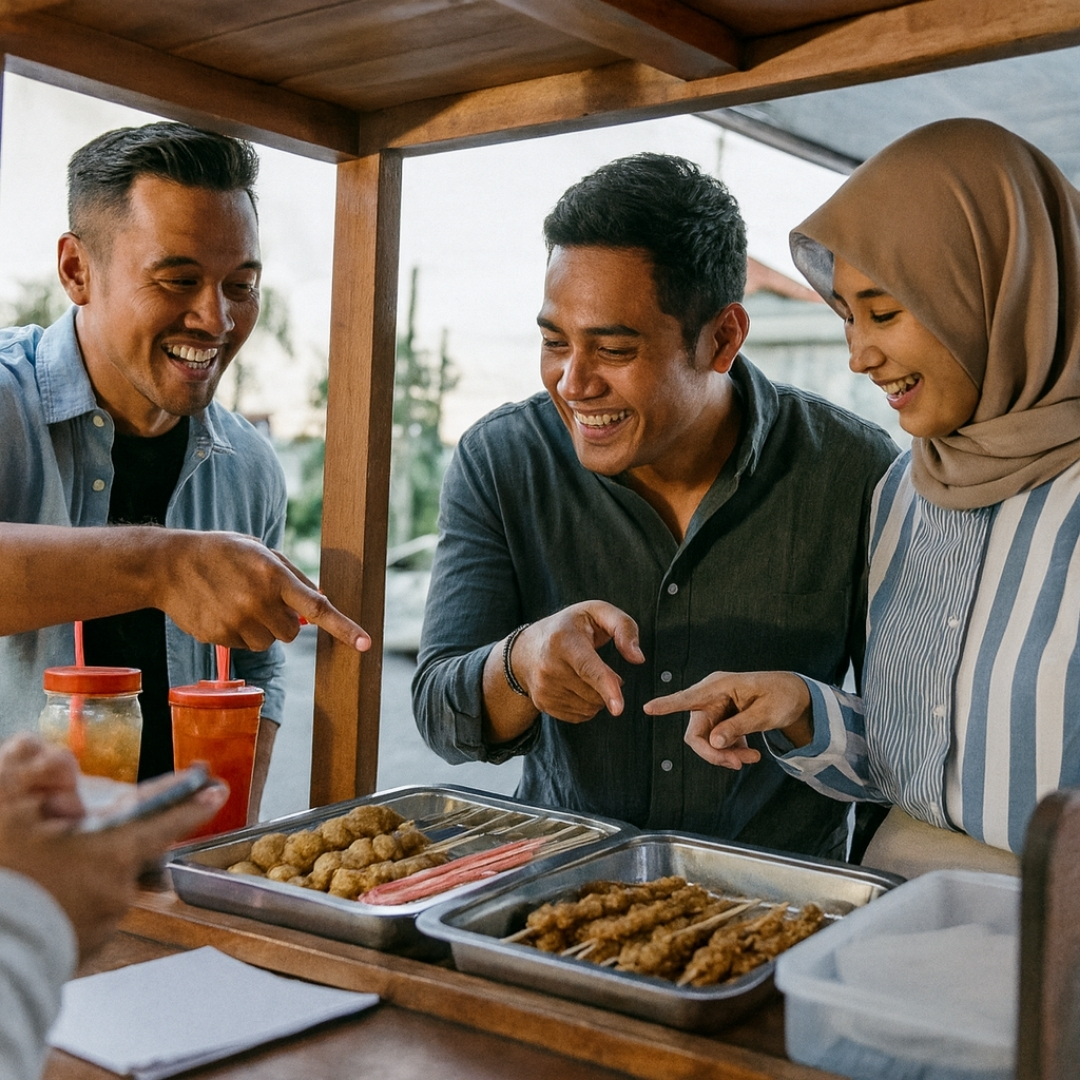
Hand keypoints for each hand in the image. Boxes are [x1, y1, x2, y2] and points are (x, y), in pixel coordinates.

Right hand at [0, 734, 227, 959]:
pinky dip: (64, 903)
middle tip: (53, 837)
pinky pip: (80, 916)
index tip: (217, 791)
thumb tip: (55, 762)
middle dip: (97, 840)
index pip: (164, 820)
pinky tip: (33, 898)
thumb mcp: (5, 802)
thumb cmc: (0, 876)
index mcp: (111, 852)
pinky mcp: (78, 953)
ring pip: (97, 884)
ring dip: (77, 873)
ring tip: (33, 872)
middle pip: (119, 851)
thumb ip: (37, 768)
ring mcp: (98, 927)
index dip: (190, 802)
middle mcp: (116, 891)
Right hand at [157, 531, 371, 652]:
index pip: (317, 608)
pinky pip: (246, 646)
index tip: (366, 643)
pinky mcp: (220, 637)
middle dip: (286, 620)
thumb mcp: (260, 551)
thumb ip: (292, 576)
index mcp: (273, 576)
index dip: (344, 627)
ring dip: (264, 628)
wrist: (168, 565)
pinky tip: (224, 611)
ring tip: (240, 603)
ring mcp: (236, 622)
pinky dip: (241, 633)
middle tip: (264, 600)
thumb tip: (320, 600)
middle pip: (293, 633)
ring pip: (271, 643)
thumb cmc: (222, 553)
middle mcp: (257, 602)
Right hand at [511, 601, 643, 721]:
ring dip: (598, 697)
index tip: (618, 707)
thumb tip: (638, 658)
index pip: (587, 668)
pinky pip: (579, 715)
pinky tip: (576, 686)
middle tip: (599, 666)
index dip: (606, 687)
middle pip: (594, 692)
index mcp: (563, 640)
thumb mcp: (597, 612)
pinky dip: (586, 705)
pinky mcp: (543, 703)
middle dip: (608, 686)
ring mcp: (544, 688)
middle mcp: (549, 666)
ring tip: (586, 674)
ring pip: (589, 707)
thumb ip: (624, 627)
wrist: (526, 649)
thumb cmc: (569, 627)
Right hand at [644, 671, 812, 768]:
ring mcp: (715, 709)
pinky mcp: (720, 720)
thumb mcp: (765, 713)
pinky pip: (715, 742)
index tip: (648, 708)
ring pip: (706, 741)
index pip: (688, 697)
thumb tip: (714, 742)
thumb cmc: (782, 696)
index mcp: (720, 686)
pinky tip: (748, 752)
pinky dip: (730, 752)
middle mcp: (711, 696)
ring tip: (752, 758)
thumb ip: (739, 726)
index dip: (667, 705)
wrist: (794, 697)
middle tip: (740, 764)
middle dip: (715, 753)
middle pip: (696, 733)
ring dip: (725, 755)